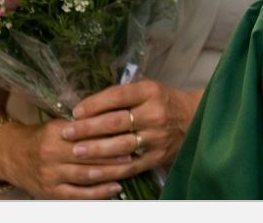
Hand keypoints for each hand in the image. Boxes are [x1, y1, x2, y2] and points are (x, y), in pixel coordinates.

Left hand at [0, 80, 200, 198]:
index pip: (118, 96)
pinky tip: (92, 172)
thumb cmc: (165, 101)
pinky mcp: (156, 157)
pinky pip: (129, 166)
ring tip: (75, 152)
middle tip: (67, 132)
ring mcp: (156, 137)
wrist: (195, 119)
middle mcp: (154, 113)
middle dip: (88, 128)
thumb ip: (124, 95)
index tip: (76, 111)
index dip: (95, 104)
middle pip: (116, 121)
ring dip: (95, 150)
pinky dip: (109, 170)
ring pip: (120, 146)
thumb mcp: (149, 89)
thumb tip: (88, 105)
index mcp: (151, 91)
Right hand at [0, 118, 125, 199]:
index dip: (109, 132)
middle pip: (90, 154)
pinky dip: (98, 193)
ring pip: (86, 175)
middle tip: (136, 149)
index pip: (88, 132)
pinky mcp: (51, 192)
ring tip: (131, 167)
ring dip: (111, 172)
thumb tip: (116, 117)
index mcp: (58, 133)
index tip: (130, 130)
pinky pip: (78, 195)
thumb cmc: (44, 135)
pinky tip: (115, 187)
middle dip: (115, 153)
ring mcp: (52, 176)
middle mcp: (53, 155)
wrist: (14, 155)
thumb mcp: (60, 123)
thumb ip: (84, 123)